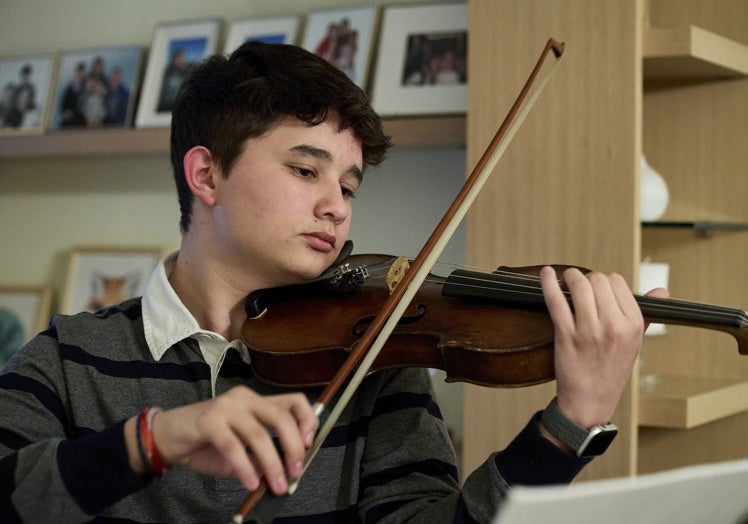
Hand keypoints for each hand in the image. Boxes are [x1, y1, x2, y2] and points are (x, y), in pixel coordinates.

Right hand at [127, 385, 317, 494]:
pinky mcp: (209, 420)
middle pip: (281, 416)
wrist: (167, 437)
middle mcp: (245, 399)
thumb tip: (284, 473)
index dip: (308, 420)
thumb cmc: (206, 442)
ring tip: (276, 485)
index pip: (294, 401)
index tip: (309, 444)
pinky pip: (233, 446)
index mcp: (257, 402)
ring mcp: (227, 407)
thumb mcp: (241, 450)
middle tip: (295, 472)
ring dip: (272, 464)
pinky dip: (245, 467)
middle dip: (293, 447)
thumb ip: (261, 457)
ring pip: (259, 434)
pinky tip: (250, 482)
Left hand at [539, 266, 668, 429]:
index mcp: (634, 325)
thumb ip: (647, 314)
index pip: (617, 282)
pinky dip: (547, 284)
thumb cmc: (611, 370)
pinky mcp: (566, 336)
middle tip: (579, 285)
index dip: (605, 282)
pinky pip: (556, 301)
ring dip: (570, 277)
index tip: (597, 289)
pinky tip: (546, 274)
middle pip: (598, 280)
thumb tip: (662, 291)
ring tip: (565, 279)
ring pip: (579, 286)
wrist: (590, 402)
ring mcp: (589, 331)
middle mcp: (614, 326)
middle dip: (587, 278)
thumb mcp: (635, 344)